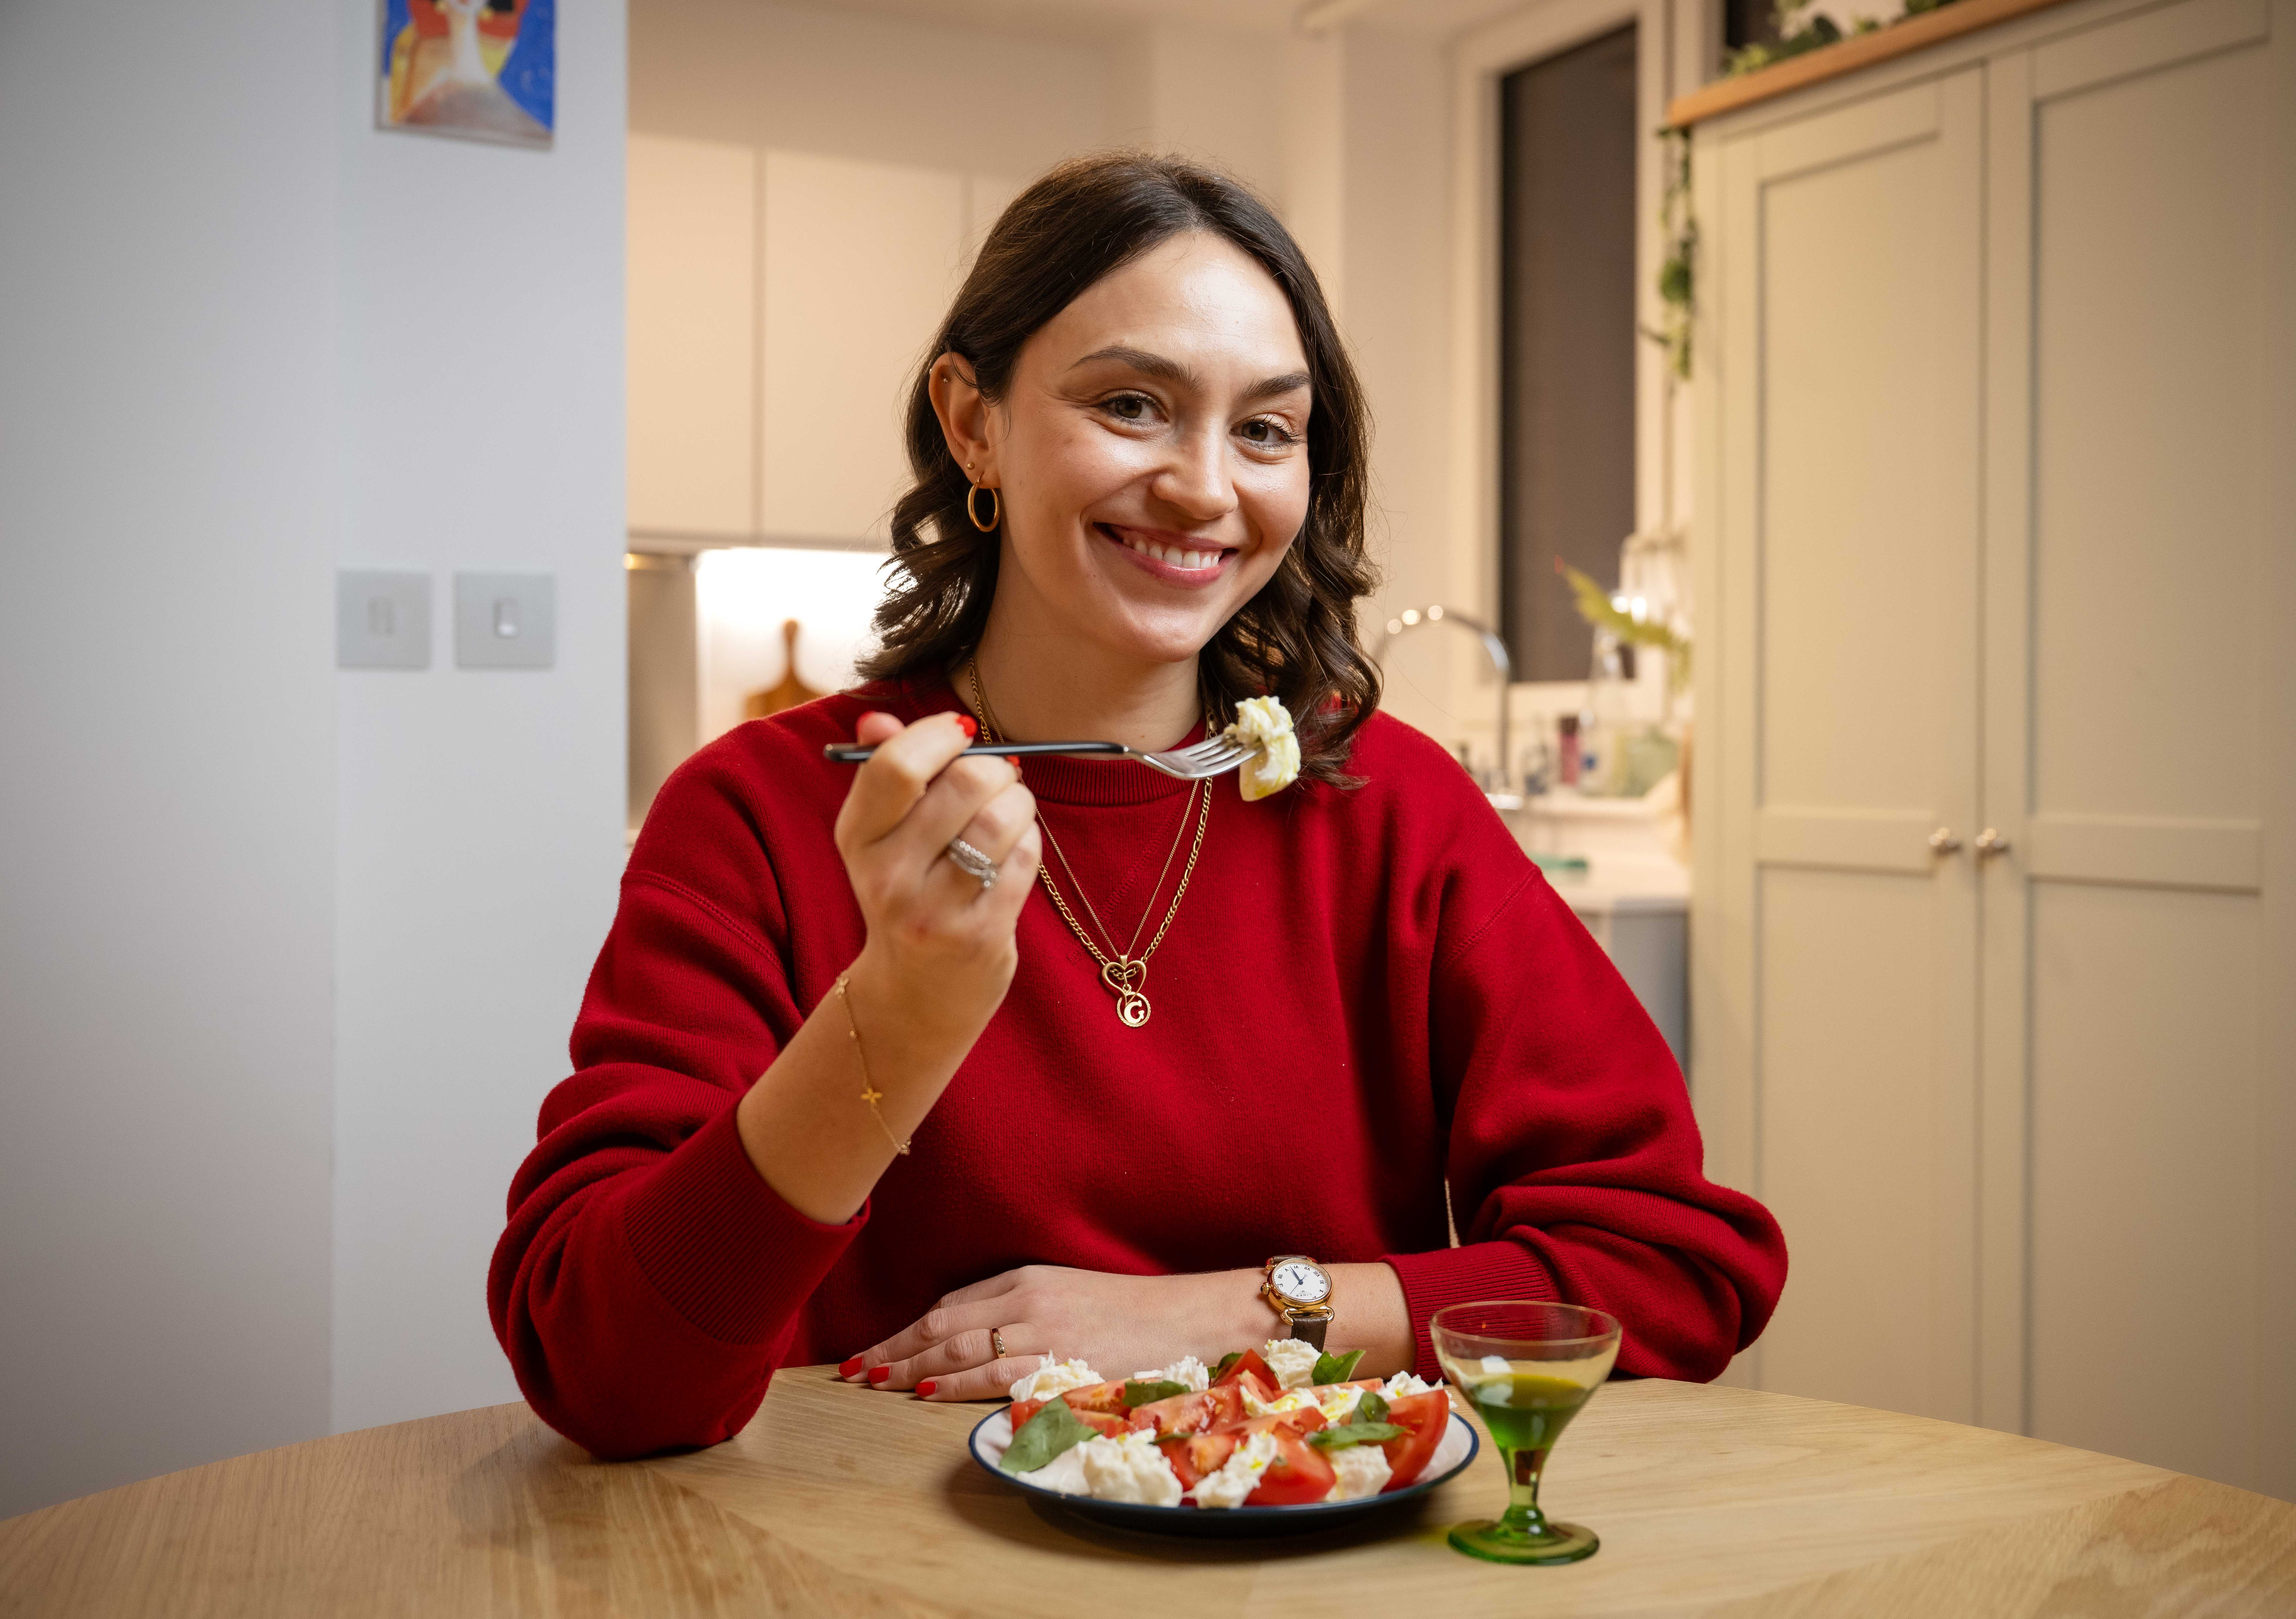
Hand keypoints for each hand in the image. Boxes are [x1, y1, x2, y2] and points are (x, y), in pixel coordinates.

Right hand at [834, 710, 1041, 1045]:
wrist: (916, 990)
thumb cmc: (907, 889)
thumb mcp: (880, 836)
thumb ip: (883, 771)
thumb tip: (877, 717)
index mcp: (856, 837)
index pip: (895, 764)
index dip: (939, 734)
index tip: (961, 733)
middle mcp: (887, 874)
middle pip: (963, 783)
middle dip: (995, 769)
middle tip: (998, 778)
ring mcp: (933, 910)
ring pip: (1000, 819)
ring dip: (1019, 804)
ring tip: (1011, 812)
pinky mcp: (978, 935)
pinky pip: (1024, 859)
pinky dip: (1029, 843)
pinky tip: (1015, 851)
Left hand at [842, 1265, 1270, 1400]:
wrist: (1193, 1316)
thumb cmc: (1134, 1311)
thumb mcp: (1069, 1294)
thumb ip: (1020, 1309)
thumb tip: (969, 1339)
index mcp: (1028, 1277)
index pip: (951, 1304)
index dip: (907, 1328)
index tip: (874, 1348)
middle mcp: (1027, 1298)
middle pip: (941, 1324)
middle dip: (891, 1347)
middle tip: (851, 1368)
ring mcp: (1041, 1329)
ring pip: (955, 1348)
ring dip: (906, 1366)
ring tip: (869, 1381)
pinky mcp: (1058, 1360)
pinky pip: (990, 1373)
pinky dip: (948, 1383)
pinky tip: (918, 1391)